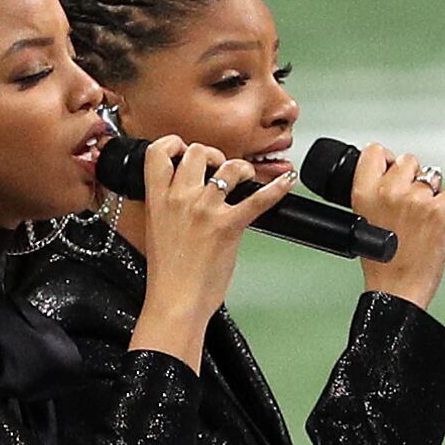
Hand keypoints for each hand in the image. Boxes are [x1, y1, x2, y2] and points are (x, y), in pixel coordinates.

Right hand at [129, 137, 294, 369]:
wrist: (176, 300)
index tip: (183, 150)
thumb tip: (186, 195)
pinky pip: (258, 199)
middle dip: (211, 155)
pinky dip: (277, 188)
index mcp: (158, 199)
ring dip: (240, 168)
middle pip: (197, 152)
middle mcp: (181, 198)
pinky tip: (286, 181)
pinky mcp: (229, 226)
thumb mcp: (158, 231)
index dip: (173, 144)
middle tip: (218, 168)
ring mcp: (206, 210)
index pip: (158, 152)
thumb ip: (169, 207)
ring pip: (228, 167)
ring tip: (244, 177)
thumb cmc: (168, 275)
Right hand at [345, 143, 444, 308]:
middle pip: (409, 160)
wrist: (397, 291)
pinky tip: (440, 219)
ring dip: (431, 193)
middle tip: (411, 201)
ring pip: (431, 176)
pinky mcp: (440, 211)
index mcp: (364, 193)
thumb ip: (375, 193)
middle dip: (413, 177)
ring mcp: (416, 200)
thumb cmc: (382, 265)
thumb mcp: (365, 221)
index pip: (376, 151)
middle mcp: (389, 192)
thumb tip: (392, 174)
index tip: (392, 170)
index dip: (388, 159)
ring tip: (423, 218)